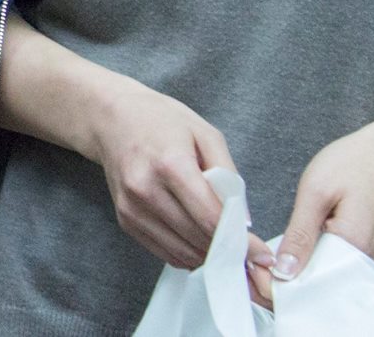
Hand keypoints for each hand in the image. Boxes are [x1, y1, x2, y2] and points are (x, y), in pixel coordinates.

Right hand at [84, 78, 237, 270]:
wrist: (111, 118)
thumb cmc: (161, 121)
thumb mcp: (205, 134)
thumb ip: (228, 174)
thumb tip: (242, 220)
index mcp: (170, 164)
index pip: (210, 217)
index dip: (241, 242)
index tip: (262, 255)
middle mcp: (146, 189)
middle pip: (197, 238)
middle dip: (228, 250)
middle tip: (247, 252)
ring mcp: (132, 207)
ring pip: (181, 252)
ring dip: (207, 255)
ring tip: (224, 246)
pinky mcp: (124, 218)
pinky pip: (163, 251)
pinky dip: (186, 254)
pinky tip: (199, 241)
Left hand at [263, 114, 373, 291]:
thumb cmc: (350, 166)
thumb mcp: (315, 193)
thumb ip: (300, 234)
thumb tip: (284, 272)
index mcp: (353, 248)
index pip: (312, 285)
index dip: (280, 286)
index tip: (253, 274)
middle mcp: (363, 264)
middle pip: (319, 290)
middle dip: (285, 286)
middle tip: (253, 271)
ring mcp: (364, 262)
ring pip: (324, 282)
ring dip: (295, 278)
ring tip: (265, 267)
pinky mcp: (359, 256)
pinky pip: (331, 271)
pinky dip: (309, 268)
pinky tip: (289, 259)